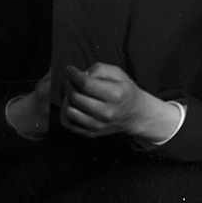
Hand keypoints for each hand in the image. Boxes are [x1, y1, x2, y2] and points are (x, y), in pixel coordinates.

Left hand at [60, 63, 179, 141]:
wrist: (135, 114)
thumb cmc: (125, 91)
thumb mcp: (118, 73)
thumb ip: (100, 69)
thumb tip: (81, 74)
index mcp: (116, 95)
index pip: (86, 84)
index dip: (74, 75)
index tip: (70, 69)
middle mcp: (107, 113)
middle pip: (75, 96)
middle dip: (70, 84)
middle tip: (73, 80)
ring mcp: (98, 125)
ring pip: (69, 110)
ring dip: (67, 98)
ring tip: (75, 92)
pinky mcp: (91, 133)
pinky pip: (67, 123)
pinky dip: (66, 111)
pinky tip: (74, 104)